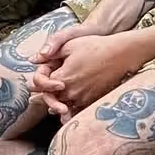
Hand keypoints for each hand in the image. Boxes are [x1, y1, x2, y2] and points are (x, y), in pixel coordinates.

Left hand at [29, 30, 151, 118]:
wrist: (121, 54)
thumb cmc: (95, 46)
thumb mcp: (69, 45)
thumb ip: (50, 53)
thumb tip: (33, 59)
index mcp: (63, 77)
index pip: (42, 86)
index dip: (37, 83)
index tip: (35, 84)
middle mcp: (71, 91)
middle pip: (51, 99)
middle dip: (45, 96)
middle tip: (36, 98)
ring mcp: (83, 98)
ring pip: (63, 106)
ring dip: (57, 103)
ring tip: (51, 105)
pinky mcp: (93, 101)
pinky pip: (76, 110)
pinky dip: (70, 109)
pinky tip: (67, 108)